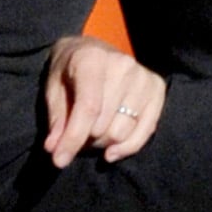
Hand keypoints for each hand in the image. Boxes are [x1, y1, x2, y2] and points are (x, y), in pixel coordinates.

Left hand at [42, 37, 166, 167]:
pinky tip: (111, 151)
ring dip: (103, 143)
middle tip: (77, 133)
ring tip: (94, 131)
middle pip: (104, 126)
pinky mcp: (157, 89)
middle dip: (85, 139)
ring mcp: (143, 77)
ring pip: (121, 134)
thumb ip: (57, 119)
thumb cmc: (70, 70)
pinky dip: (126, 148)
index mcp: (92, 59)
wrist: (93, 50)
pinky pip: (145, 132)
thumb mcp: (54, 89)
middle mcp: (123, 66)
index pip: (88, 108)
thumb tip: (56, 150)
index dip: (73, 139)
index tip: (59, 160)